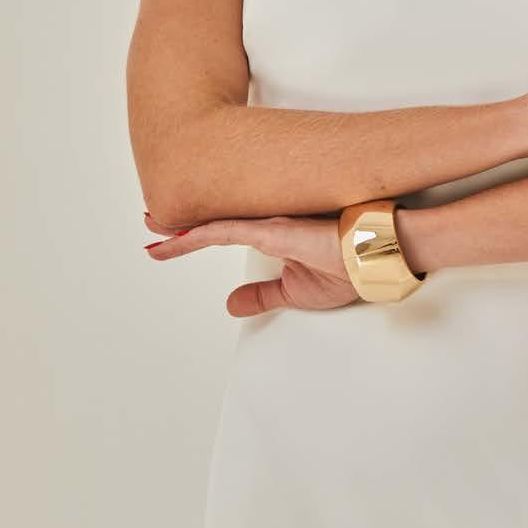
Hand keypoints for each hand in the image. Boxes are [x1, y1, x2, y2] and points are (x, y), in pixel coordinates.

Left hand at [142, 211, 359, 315]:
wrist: (376, 258)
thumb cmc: (349, 269)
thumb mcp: (294, 291)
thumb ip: (261, 295)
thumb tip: (231, 305)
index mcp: (273, 234)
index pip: (223, 232)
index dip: (194, 235)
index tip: (167, 239)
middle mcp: (266, 224)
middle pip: (211, 223)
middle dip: (178, 224)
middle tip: (151, 222)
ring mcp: (267, 224)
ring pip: (212, 224)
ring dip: (179, 228)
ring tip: (152, 225)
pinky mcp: (272, 229)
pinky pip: (223, 231)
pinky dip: (195, 234)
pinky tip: (173, 236)